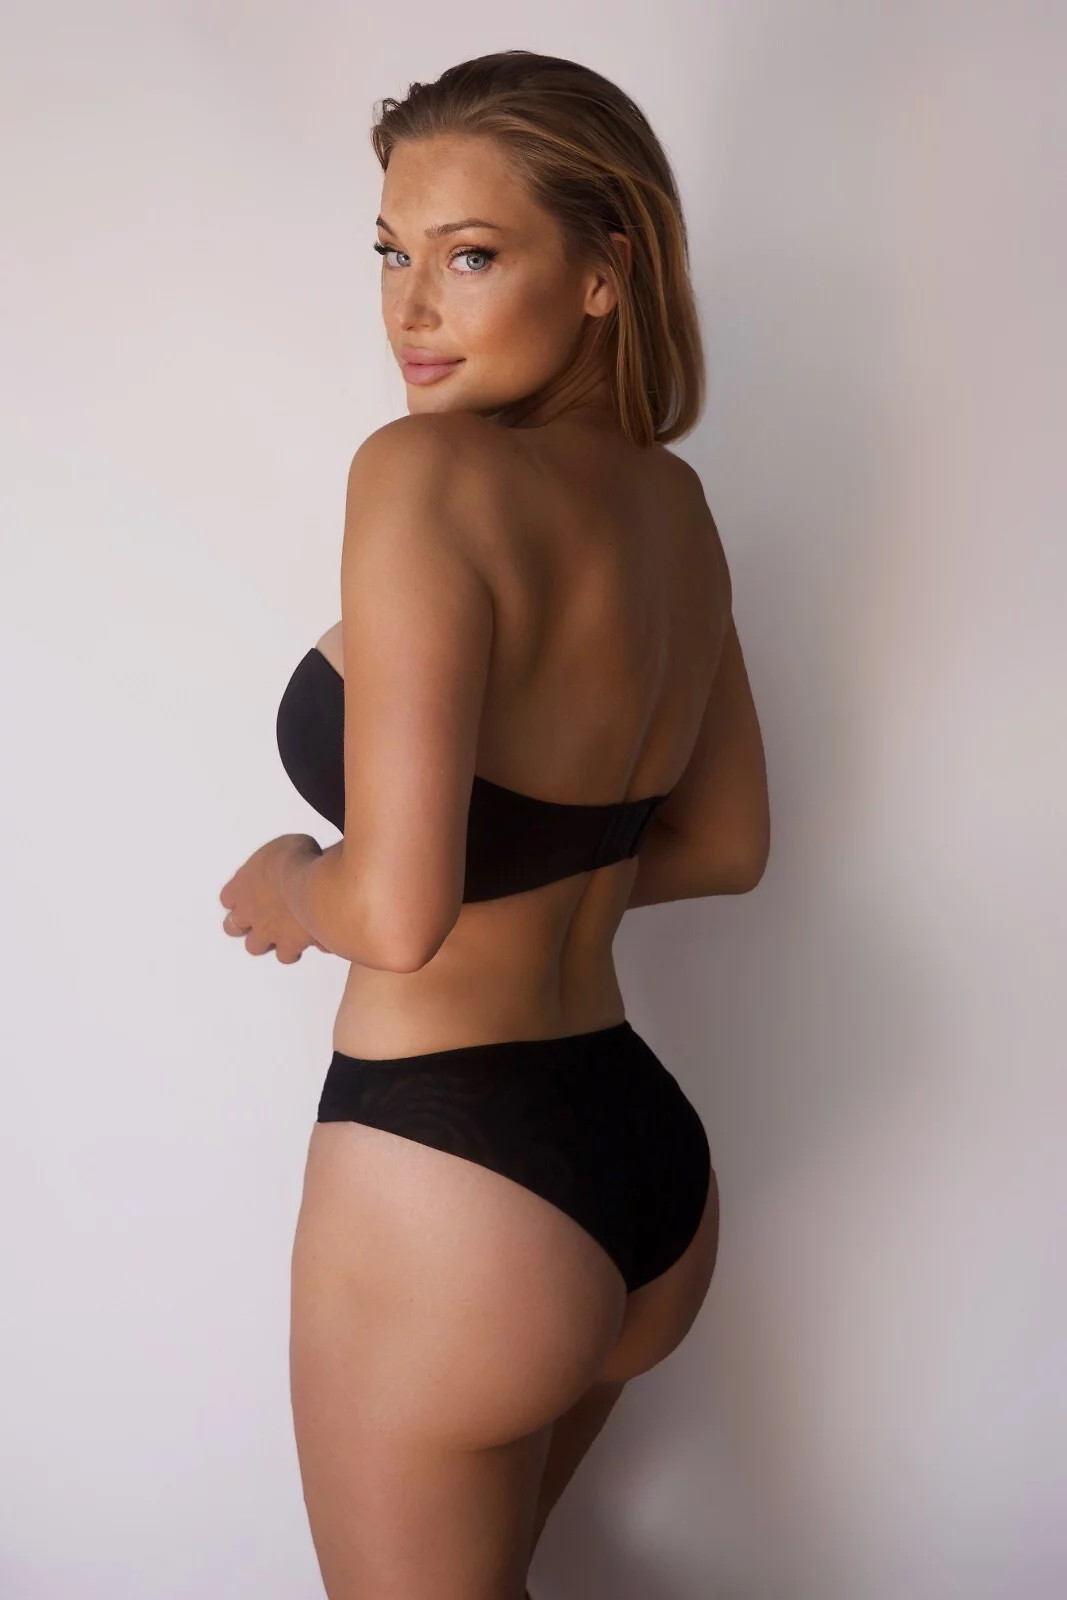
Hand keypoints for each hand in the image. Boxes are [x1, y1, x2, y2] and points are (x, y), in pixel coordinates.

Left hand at [219, 834, 328, 962]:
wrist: (313, 885)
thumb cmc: (298, 861)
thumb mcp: (287, 846)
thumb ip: (282, 861)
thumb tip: (294, 858)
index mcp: (242, 884)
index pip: (227, 898)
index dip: (238, 899)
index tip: (248, 896)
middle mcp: (249, 911)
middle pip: (233, 927)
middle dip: (246, 924)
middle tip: (262, 918)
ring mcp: (266, 931)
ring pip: (255, 947)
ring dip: (268, 941)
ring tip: (282, 934)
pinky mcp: (288, 945)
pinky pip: (286, 955)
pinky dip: (295, 949)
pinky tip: (306, 940)